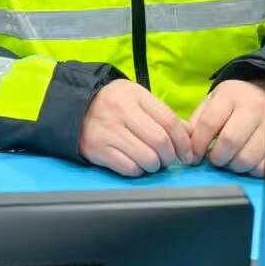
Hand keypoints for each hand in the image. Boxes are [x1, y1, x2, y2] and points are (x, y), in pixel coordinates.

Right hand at [77, 79, 192, 177]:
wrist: (73, 108)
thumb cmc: (113, 104)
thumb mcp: (137, 99)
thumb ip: (163, 115)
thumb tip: (191, 135)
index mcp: (134, 95)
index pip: (169, 121)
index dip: (184, 141)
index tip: (187, 153)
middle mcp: (121, 111)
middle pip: (160, 141)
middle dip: (171, 156)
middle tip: (168, 159)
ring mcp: (108, 131)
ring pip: (147, 158)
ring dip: (155, 165)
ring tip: (151, 161)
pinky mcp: (98, 149)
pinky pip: (129, 168)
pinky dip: (138, 170)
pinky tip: (135, 163)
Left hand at [187, 79, 264, 175]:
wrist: (264, 93)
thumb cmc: (233, 102)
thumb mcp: (212, 102)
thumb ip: (197, 122)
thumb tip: (187, 147)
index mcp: (230, 96)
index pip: (209, 123)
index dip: (198, 144)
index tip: (193, 156)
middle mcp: (252, 109)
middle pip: (230, 141)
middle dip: (217, 157)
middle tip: (214, 159)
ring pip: (247, 157)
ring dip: (233, 165)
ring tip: (229, 160)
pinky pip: (263, 166)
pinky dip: (251, 169)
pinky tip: (246, 161)